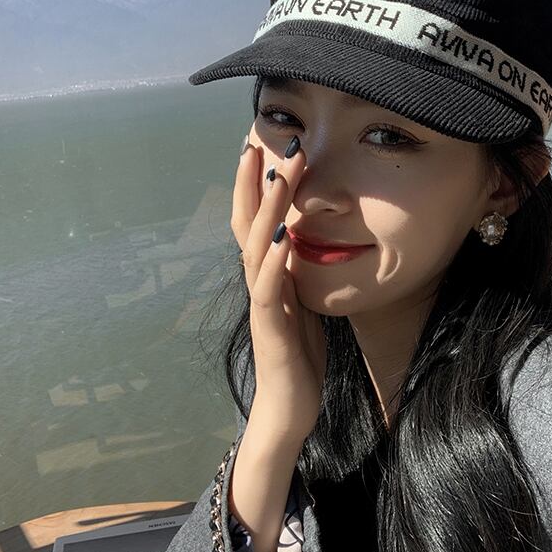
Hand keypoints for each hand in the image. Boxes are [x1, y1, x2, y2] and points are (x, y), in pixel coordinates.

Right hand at [231, 132, 326, 444]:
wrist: (290, 408)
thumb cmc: (298, 356)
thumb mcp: (303, 304)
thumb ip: (296, 273)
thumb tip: (301, 241)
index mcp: (269, 276)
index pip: (257, 223)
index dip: (257, 187)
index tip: (265, 148)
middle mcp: (259, 284)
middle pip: (249, 226)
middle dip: (255, 185)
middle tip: (259, 143)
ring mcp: (263, 305)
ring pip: (256, 249)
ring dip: (265, 213)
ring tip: (276, 176)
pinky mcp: (271, 329)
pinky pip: (268, 290)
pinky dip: (272, 262)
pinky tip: (281, 238)